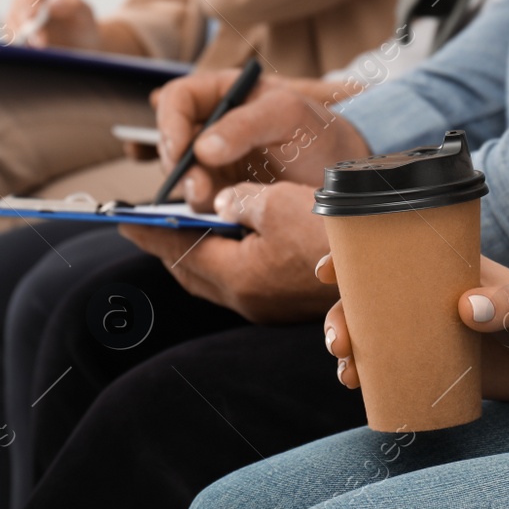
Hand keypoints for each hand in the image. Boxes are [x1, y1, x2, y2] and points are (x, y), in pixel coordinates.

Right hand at [3, 0, 100, 49]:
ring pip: (11, 22)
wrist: (81, 46)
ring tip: (40, 49)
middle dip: (25, 23)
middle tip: (39, 40)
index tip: (32, 14)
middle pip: (18, 5)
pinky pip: (11, 37)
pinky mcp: (17, 32)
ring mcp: (20, 14)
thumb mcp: (85, 13)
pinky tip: (30, 53)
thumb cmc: (84, 25)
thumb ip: (73, 5)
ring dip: (22, 36)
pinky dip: (19, 45)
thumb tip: (53, 4)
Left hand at [119, 181, 335, 322]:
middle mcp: (247, 300)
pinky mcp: (283, 305)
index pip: (179, 252)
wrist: (386, 269)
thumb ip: (238, 201)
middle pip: (191, 272)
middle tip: (143, 226)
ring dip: (192, 256)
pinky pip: (237, 283)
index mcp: (239, 276)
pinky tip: (225, 243)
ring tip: (177, 232)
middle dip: (165, 247)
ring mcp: (266, 307)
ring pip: (213, 280)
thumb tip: (219, 202)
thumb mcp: (279, 203)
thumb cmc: (334, 234)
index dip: (150, 233)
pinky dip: (220, 261)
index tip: (123, 220)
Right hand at [151, 71, 366, 210]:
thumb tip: (202, 149)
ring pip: (183, 176)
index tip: (178, 149)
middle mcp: (213, 126)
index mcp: (224, 94)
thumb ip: (246, 125)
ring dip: (192, 191)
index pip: (177, 99)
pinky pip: (200, 201)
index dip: (169, 122)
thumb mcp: (289, 117)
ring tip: (214, 201)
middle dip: (179, 166)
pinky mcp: (223, 191)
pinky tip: (222, 213)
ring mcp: (216, 161)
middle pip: (172, 141)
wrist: (343, 176)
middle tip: (199, 188)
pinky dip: (205, 209)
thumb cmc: (320, 134)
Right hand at [320, 257, 508, 401]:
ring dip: (352, 348)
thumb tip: (468, 309)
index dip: (353, 256)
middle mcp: (435, 298)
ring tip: (347, 371)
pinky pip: (397, 368)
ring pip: (378, 335)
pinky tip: (358, 388)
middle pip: (372, 299)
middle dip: (343, 315)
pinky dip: (372, 375)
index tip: (327, 269)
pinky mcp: (444, 367)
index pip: (393, 252)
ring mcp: (437, 334)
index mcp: (451, 268)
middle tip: (340, 342)